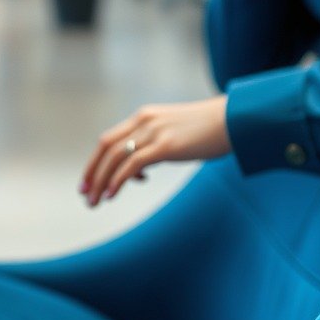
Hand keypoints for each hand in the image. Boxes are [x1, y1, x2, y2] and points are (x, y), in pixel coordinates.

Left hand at [78, 97, 230, 206]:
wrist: (234, 119)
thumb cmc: (208, 130)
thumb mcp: (174, 134)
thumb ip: (155, 147)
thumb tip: (139, 171)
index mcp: (145, 117)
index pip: (109, 139)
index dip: (96, 162)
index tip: (89, 181)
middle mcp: (144, 121)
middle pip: (105, 147)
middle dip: (92, 173)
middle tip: (85, 195)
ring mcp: (154, 132)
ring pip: (115, 157)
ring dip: (101, 181)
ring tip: (95, 202)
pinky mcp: (165, 146)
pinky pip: (132, 165)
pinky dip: (118, 181)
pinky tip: (112, 195)